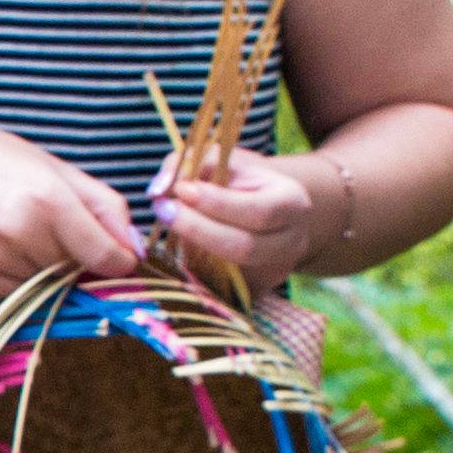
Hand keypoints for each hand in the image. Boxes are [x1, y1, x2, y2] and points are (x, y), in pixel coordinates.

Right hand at [0, 120, 143, 290]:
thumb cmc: (1, 162)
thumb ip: (104, 208)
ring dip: (47, 271)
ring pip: (45, 286)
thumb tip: (136, 251)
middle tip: (57, 232)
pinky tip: (4, 246)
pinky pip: (15, 292)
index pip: (103, 255)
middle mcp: (19, 229)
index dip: (119, 263)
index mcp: (49, 198)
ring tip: (26, 235)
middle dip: (77, 260)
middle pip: (74, 272)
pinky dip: (20, 277)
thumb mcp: (59, 170)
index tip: (120, 260)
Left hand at [150, 144, 339, 292]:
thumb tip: (160, 188)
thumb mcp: (222, 161)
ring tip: (166, 226)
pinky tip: (174, 249)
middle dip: (198, 229)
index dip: (218, 203)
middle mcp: (290, 243)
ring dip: (190, 250)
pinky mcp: (252, 291)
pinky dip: (191, 269)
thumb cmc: (239, 181)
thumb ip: (190, 166)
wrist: (264, 213)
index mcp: (292, 203)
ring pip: (228, 272)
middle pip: (245, 247)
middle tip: (163, 210)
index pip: (260, 210)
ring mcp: (272, 272)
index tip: (182, 190)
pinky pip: (218, 287)